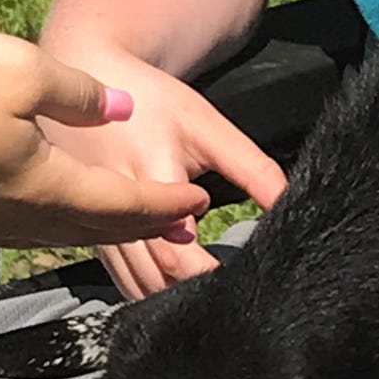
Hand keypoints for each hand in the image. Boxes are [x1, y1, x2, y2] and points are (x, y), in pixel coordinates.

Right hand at [0, 26, 209, 247]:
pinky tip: (44, 208)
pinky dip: (47, 223)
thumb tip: (124, 110)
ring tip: (122, 217)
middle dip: (138, 225)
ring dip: (94, 227)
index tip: (200, 203)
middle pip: (90, 230)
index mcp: (43, 189)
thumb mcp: (23, 70)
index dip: (165, 204)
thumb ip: (81, 95)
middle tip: (176, 221)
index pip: (123, 206)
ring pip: (49, 233)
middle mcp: (11, 221)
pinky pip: (10, 229)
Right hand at [36, 46, 286, 301]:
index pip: (177, 254)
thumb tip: (290, 203)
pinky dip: (150, 288)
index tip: (245, 280)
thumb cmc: (152, 102)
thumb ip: (253, 169)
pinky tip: (178, 286)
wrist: (88, 81)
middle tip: (236, 296)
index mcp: (149, 181)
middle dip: (196, 294)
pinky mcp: (89, 234)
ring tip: (213, 294)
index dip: (210, 276)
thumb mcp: (209, 127)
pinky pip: (120, 278)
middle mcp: (115, 212)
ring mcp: (97, 227)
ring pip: (135, 287)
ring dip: (172, 297)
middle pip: (156, 280)